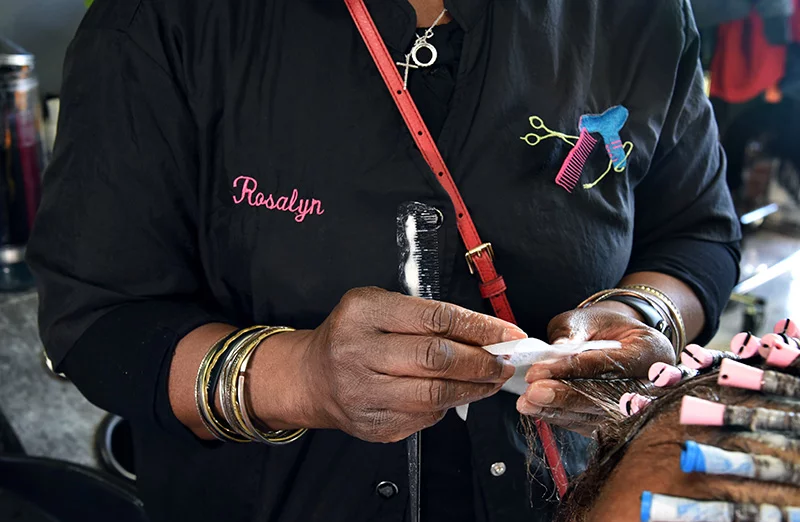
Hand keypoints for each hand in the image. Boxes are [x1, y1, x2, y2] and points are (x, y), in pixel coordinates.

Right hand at [260, 287, 524, 442]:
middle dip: (481, 362)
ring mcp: (363, 394)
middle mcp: (358, 352)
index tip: (507, 333)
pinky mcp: (373, 425)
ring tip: (491, 380)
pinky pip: (423, 417)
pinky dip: (448, 406)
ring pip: (434, 395)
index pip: (434, 318)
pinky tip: (458, 395)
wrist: (312, 377)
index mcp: (363, 313)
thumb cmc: (352, 335)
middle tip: (504, 361)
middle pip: (436, 359)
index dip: (478, 327)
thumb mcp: (379, 307)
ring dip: (473, 388)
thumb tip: (484, 333)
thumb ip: (425, 316)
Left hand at [517, 303, 674, 436]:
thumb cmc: (603, 326)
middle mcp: (653, 384)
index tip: (538, 371)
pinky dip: (562, 418)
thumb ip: (571, 334)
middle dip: (566, 395)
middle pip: (607, 397)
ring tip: (528, 403)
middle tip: (533, 392)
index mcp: (652, 349)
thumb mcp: (587, 319)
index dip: (572, 369)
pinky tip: (538, 410)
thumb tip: (552, 354)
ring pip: (597, 416)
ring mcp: (641, 406)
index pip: (611, 364)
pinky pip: (590, 425)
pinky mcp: (621, 422)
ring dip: (559, 411)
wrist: (618, 341)